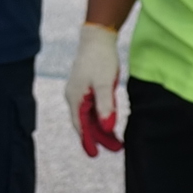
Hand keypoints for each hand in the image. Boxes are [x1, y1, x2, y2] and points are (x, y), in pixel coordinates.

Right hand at [64, 22, 123, 155]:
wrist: (97, 38)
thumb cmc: (100, 59)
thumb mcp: (104, 84)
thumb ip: (105, 107)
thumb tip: (106, 128)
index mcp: (75, 98)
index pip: (81, 125)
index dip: (88, 141)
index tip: (95, 155)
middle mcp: (75, 97)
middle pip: (86, 123)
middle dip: (100, 137)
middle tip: (117, 148)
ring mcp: (80, 92)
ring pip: (90, 116)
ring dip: (102, 128)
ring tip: (117, 140)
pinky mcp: (87, 88)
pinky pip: (93, 108)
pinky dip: (102, 117)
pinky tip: (111, 122)